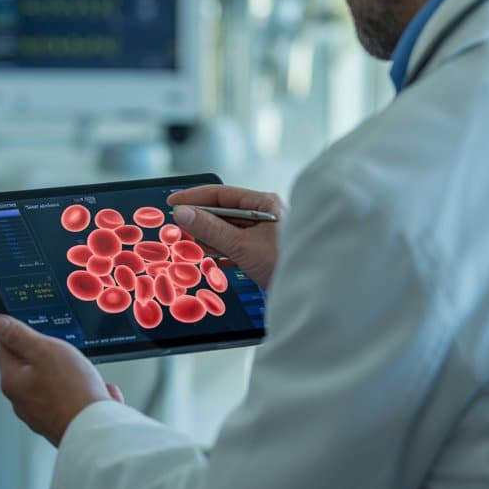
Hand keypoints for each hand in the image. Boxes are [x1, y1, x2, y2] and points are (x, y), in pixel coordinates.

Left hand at [0, 315, 121, 445]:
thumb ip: (19, 335)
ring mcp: (41, 412)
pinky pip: (72, 396)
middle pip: (29, 361)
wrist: (97, 431)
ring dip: (69, 371)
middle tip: (63, 346)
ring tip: (83, 372)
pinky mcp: (61, 420)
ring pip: (53, 379)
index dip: (13, 326)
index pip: (2, 343)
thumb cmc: (72, 392)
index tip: (23, 318)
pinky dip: (84, 390)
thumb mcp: (44, 351)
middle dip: (47, 350)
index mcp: (12, 380)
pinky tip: (96, 391)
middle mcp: (22, 399)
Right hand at [167, 185, 284, 288]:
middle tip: (176, 225)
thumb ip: (210, 229)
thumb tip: (182, 213)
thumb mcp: (242, 246)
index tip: (172, 202)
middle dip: (200, 219)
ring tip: (187, 241)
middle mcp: (265, 215)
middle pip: (224, 212)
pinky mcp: (265, 252)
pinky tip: (209, 258)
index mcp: (264, 204)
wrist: (315, 294)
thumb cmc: (286, 263)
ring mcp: (266, 234)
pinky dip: (221, 251)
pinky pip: (237, 246)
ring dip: (209, 237)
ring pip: (230, 230)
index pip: (221, 194)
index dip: (194, 197)